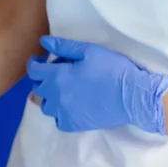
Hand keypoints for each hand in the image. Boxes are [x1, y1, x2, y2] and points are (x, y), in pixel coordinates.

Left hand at [27, 36, 167, 133]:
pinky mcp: (73, 125)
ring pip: (46, 106)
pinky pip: (58, 120)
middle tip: (56, 74)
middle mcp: (55, 96)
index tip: (40, 61)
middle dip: (43, 79)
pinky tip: (71, 106)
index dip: (34, 64)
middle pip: (38, 88)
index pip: (34, 71)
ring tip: (63, 91)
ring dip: (50, 97)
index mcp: (57, 76)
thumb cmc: (113, 70)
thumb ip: (64, 46)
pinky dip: (60, 113)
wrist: (134, 97)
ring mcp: (63, 112)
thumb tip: (43, 42)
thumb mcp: (89, 51)